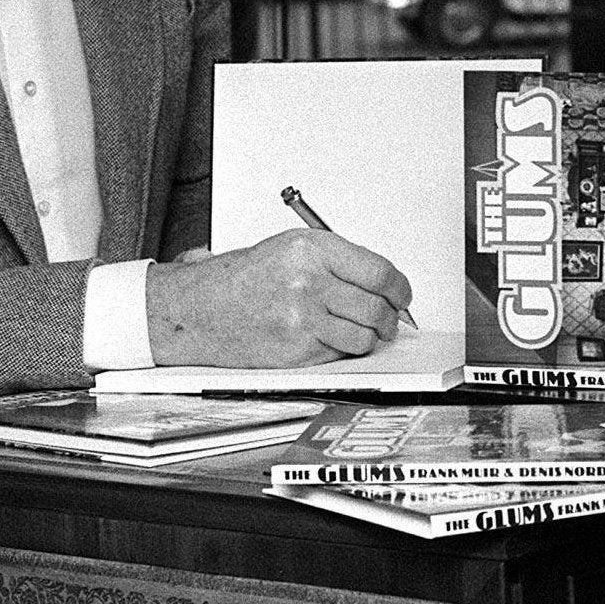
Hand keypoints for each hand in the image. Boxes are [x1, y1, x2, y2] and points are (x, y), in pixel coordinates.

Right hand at [147, 228, 412, 367]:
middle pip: (377, 307)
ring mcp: (302, 319)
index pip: (379, 272)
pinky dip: (340, 350)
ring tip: (357, 330)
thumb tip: (385, 284)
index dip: (400, 288)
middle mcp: (308, 282)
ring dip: (369, 338)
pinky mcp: (296, 351)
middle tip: (389, 319)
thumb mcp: (292, 248)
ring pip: (364, 337)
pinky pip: (340, 355)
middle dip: (390, 318)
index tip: (402, 295)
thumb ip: (339, 261)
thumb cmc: (246, 278)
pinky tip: (325, 338)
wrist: (202, 307)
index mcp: (312, 250)